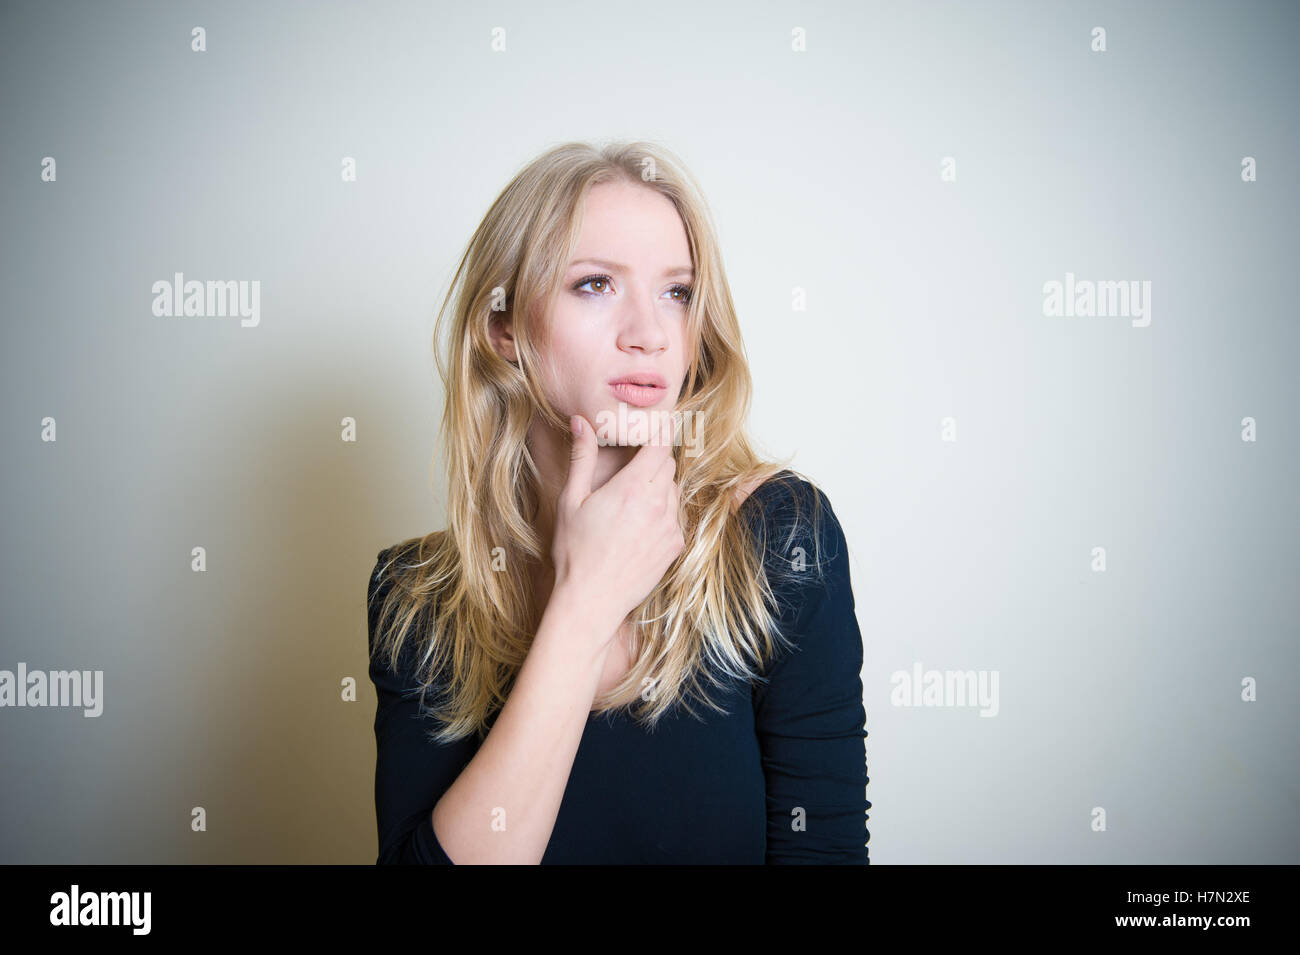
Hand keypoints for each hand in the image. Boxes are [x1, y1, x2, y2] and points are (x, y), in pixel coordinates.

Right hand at [550, 413, 685, 643]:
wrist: (592, 600)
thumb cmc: (575, 552)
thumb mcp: (571, 501)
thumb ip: (580, 458)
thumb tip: (581, 422)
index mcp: (632, 488)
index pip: (659, 445)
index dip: (661, 430)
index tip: (659, 422)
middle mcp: (658, 504)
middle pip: (668, 466)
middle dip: (654, 459)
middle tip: (632, 466)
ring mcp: (670, 527)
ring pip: (673, 491)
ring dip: (658, 486)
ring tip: (630, 502)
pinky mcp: (675, 547)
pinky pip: (675, 517)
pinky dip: (662, 513)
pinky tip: (638, 525)